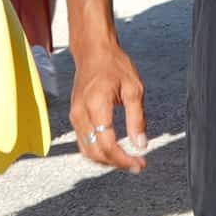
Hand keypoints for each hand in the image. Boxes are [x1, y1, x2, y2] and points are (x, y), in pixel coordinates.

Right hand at [69, 42, 149, 172]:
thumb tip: (141, 144)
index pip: (107, 144)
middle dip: (116, 163)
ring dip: (106, 161)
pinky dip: (97, 152)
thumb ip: (137, 118)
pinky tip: (112, 151)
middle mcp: (81, 113)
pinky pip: (83, 143)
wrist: (92, 51)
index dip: (124, 160)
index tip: (140, 164)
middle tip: (136, 165)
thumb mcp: (133, 88)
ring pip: (87, 151)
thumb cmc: (113, 65)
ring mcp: (74, 116)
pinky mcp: (74, 116)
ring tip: (126, 160)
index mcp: (96, 105)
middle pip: (95, 152)